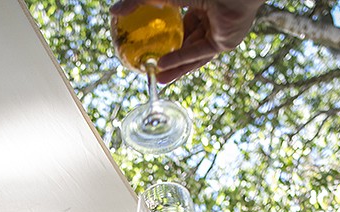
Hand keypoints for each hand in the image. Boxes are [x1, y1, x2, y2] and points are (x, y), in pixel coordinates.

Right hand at [111, 0, 265, 83]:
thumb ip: (140, 1)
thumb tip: (113, 12)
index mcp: (202, 4)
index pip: (182, 22)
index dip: (165, 34)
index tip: (149, 44)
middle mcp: (211, 19)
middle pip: (187, 41)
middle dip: (171, 56)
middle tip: (151, 66)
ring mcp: (219, 32)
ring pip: (193, 52)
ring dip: (175, 66)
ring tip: (155, 76)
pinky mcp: (226, 43)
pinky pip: (200, 54)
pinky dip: (181, 61)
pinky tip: (163, 68)